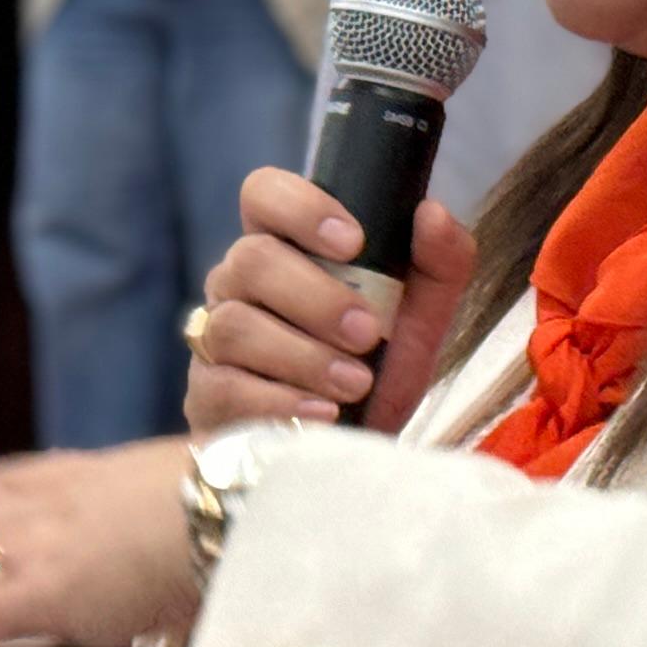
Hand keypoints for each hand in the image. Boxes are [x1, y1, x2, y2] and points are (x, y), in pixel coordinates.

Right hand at [186, 168, 476, 437]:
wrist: (344, 453)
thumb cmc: (376, 369)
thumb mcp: (421, 318)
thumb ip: (440, 263)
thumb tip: (432, 214)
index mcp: (285, 246)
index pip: (264, 193)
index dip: (300, 207)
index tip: (353, 241)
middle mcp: (239, 284)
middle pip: (251, 260)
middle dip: (316, 297)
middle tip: (367, 333)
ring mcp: (215, 339)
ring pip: (235, 326)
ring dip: (304, 356)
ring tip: (355, 383)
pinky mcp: (206, 398)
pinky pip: (225, 388)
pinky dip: (280, 402)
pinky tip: (323, 416)